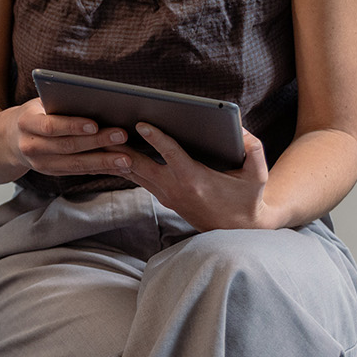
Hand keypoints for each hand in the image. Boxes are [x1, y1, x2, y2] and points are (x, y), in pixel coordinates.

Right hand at [2, 97, 133, 177]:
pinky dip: (100, 169)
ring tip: (127, 158)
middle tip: (122, 136)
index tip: (95, 123)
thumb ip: (60, 103)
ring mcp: (40, 164)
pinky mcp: (52, 173)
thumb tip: (96, 100)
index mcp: (26, 123)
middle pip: (68, 146)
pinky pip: (79, 172)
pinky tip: (119, 167)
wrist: (9, 140)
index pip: (51, 126)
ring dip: (103, 162)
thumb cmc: (34, 113)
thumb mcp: (40, 103)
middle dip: (97, 142)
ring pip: (76, 164)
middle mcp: (31, 146)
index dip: (73, 125)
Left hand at [115, 125, 280, 231]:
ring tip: (100, 135)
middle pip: (141, 165)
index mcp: (196, 180)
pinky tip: (112, 151)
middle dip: (121, 147)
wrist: (239, 231)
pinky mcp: (164, 197)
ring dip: (117, 156)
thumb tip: (236, 124)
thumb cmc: (248, 198)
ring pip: (135, 173)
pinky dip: (125, 164)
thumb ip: (252, 146)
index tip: (141, 124)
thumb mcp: (257, 173)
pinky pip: (139, 178)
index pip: (172, 155)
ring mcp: (167, 195)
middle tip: (105, 128)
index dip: (156, 138)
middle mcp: (176, 189)